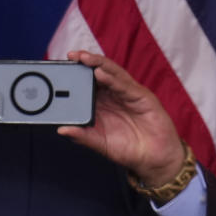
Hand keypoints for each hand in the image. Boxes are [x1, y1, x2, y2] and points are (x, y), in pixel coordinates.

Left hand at [57, 50, 185, 186]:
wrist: (155, 160)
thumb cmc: (130, 151)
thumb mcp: (101, 144)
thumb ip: (83, 136)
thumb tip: (62, 129)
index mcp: (102, 105)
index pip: (87, 84)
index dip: (75, 74)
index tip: (59, 67)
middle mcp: (115, 96)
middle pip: (99, 73)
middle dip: (85, 62)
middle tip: (70, 56)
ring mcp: (129, 95)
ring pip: (112, 74)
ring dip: (97, 64)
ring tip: (82, 58)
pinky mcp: (143, 98)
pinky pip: (125, 86)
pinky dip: (113, 78)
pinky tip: (100, 73)